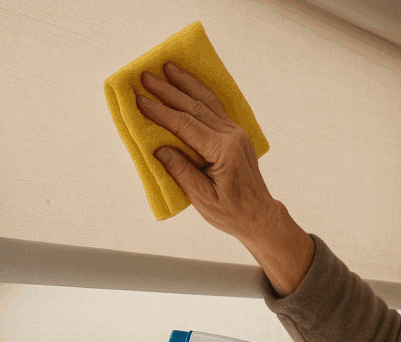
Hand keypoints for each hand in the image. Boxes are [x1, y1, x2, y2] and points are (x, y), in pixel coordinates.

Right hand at [135, 61, 281, 242]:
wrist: (259, 215)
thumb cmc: (231, 212)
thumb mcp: (204, 199)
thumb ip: (182, 173)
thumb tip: (159, 149)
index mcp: (224, 152)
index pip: (186, 125)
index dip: (162, 112)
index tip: (140, 100)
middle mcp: (232, 136)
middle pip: (195, 107)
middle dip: (169, 90)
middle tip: (146, 76)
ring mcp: (236, 133)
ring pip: (207, 102)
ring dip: (186, 83)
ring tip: (168, 67)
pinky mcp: (236, 134)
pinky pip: (215, 108)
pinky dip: (200, 93)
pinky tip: (189, 83)